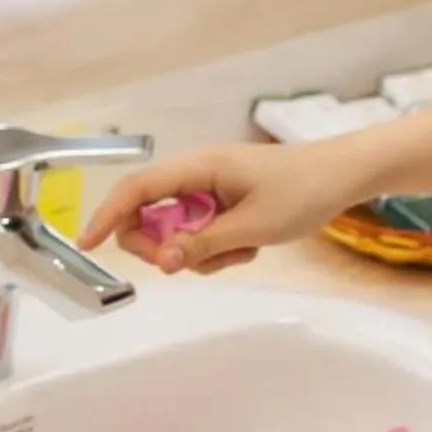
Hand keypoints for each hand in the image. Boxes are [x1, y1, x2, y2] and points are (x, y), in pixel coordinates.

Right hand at [79, 142, 362, 274]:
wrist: (343, 176)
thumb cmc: (302, 190)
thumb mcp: (251, 226)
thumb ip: (203, 244)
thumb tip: (165, 261)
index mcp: (197, 167)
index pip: (137, 190)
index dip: (107, 215)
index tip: (88, 244)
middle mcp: (196, 176)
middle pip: (149, 216)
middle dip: (163, 247)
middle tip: (188, 264)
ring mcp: (210, 191)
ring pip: (178, 233)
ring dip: (201, 253)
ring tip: (242, 250)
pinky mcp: (223, 205)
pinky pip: (202, 236)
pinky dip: (219, 249)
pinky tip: (251, 245)